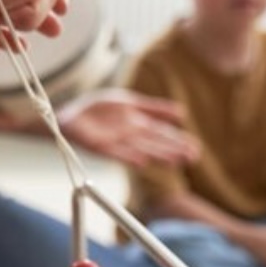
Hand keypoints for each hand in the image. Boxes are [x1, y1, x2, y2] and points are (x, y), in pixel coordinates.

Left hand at [54, 89, 200, 166]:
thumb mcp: (129, 102)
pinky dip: (130, 157)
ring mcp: (116, 142)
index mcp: (138, 124)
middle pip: (156, 143)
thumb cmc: (98, 110)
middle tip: (193, 158)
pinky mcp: (100, 146)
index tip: (195, 148)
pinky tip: (142, 163)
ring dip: (159, 155)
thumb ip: (154, 108)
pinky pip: (117, 152)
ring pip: (142, 149)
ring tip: (175, 162)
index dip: (179, 140)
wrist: (70, 116)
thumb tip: (182, 112)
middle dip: (174, 150)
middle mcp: (130, 135)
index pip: (163, 134)